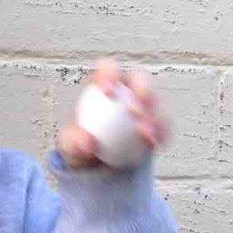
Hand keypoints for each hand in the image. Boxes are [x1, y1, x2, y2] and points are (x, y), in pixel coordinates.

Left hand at [56, 58, 172, 170]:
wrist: (98, 163)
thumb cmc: (80, 145)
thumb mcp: (69, 145)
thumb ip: (75, 141)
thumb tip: (88, 142)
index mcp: (104, 82)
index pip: (109, 68)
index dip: (110, 74)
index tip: (107, 92)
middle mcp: (128, 89)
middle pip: (141, 79)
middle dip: (142, 90)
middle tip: (134, 112)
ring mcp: (146, 105)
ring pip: (156, 103)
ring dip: (154, 116)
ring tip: (145, 134)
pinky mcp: (158, 124)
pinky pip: (164, 126)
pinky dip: (161, 133)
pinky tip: (155, 144)